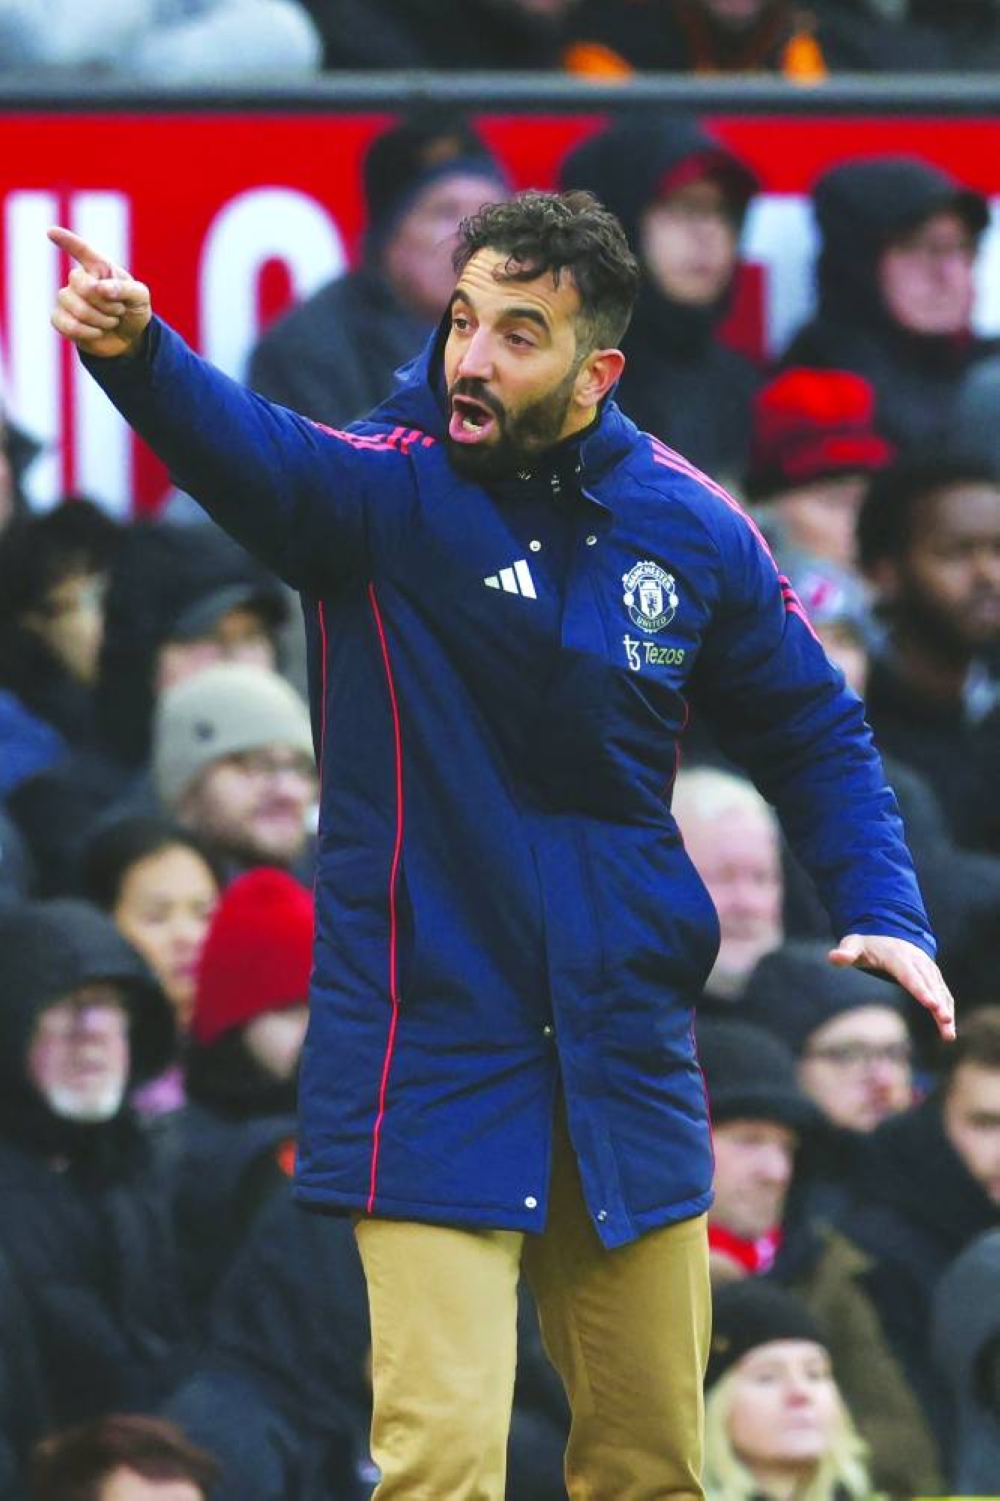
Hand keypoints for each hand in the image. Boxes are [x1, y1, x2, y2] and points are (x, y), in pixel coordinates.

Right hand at [48, 225, 151, 358]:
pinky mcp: (61, 318)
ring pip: (76, 308)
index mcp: (99, 267)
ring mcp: (68, 298)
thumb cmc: (133, 310)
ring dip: (101, 320)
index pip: (82, 250)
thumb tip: (100, 288)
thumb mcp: (140, 297)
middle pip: (81, 285)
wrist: (128, 337)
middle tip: (119, 310)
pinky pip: (68, 325)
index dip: (67, 241)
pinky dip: (87, 332)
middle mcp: (80, 279)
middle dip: (106, 303)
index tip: (51, 232)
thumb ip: (125, 288)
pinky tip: (97, 332)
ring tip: (111, 321)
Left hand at [829, 934, 955, 1040]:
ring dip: (946, 1010)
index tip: (931, 1004)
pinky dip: (947, 1007)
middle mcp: (917, 961)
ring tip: (949, 1035)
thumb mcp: (853, 944)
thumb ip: (845, 953)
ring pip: (939, 990)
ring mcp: (927, 968)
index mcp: (897, 956)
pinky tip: (949, 1027)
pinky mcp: (932, 975)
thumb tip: (833, 957)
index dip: (920, 989)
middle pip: (929, 984)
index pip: (909, 975)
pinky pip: (942, 992)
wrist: (887, 931)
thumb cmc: (867, 944)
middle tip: (946, 1019)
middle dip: (938, 1002)